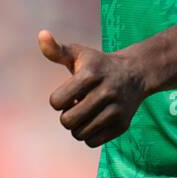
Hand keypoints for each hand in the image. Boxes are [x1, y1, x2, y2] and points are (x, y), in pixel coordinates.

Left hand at [39, 29, 147, 147]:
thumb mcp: (79, 54)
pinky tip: (95, 121)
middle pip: (67, 121)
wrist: (135, 73)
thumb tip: (41, 34)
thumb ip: (56, 49)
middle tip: (76, 106)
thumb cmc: (98, 64)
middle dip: (67, 116)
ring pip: (80, 134)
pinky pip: (93, 142)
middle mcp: (105, 92)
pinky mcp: (122, 125)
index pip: (56, 102)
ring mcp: (115, 110)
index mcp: (90, 75)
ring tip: (86, 113)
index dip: (58, 99)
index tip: (69, 93)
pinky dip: (89, 135)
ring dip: (77, 126)